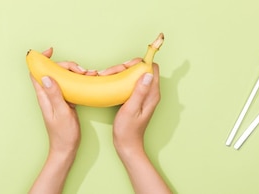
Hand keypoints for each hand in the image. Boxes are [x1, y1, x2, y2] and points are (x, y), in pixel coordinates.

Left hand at [29, 48, 89, 193]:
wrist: (66, 147)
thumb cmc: (63, 133)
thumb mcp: (61, 113)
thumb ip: (54, 95)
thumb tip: (47, 76)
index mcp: (44, 95)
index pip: (36, 71)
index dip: (40, 59)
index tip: (51, 51)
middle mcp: (48, 94)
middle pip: (54, 70)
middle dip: (67, 65)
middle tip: (81, 71)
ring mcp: (57, 96)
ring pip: (63, 76)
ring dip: (75, 72)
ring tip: (88, 75)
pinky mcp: (65, 100)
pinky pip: (70, 84)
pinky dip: (79, 80)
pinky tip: (88, 81)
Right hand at [107, 63, 170, 193]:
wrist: (126, 144)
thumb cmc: (128, 129)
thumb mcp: (132, 109)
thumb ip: (140, 92)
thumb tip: (147, 74)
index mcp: (152, 94)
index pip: (152, 68)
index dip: (140, 63)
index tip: (125, 66)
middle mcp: (150, 92)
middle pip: (141, 69)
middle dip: (125, 66)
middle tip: (110, 72)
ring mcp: (143, 95)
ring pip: (133, 74)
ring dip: (120, 72)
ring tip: (105, 76)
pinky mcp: (136, 97)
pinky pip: (129, 82)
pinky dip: (119, 79)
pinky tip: (109, 81)